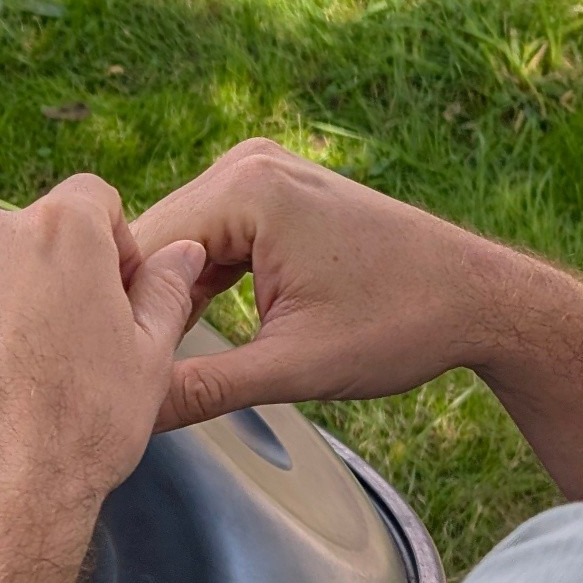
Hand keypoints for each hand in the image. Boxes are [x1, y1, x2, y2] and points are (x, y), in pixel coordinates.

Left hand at [0, 175, 206, 548]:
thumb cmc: (78, 429)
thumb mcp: (149, 358)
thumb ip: (164, 289)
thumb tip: (181, 255)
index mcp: (61, 231)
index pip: (89, 200)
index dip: (106, 243)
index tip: (106, 291)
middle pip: (23, 236)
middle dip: (41, 276)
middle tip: (55, 345)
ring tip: (3, 373)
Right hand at [131, 138, 514, 430]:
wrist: (482, 298)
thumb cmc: (402, 326)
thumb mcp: (293, 368)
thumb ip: (202, 389)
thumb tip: (131, 418)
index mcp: (247, 188)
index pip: (140, 251)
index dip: (115, 314)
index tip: (100, 370)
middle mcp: (246, 163)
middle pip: (153, 241)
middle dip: (136, 304)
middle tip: (114, 372)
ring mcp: (260, 168)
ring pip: (177, 241)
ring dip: (163, 295)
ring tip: (142, 356)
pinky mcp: (272, 187)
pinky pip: (209, 234)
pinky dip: (196, 281)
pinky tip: (185, 330)